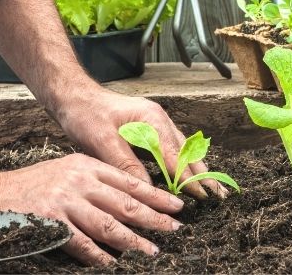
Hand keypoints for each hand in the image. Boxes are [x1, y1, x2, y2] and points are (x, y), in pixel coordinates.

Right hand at [0, 152, 183, 264]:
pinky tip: (113, 264)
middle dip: (154, 217)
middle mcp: (79, 181)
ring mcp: (65, 201)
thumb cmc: (32, 185)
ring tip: (152, 251)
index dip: (155, 195)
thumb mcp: (67, 170)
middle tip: (174, 229)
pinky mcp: (51, 223)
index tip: (176, 206)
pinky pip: (82, 244)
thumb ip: (94, 181)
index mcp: (86, 165)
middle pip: (125, 202)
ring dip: (133, 240)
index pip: (129, 181)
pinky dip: (100, 256)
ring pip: (109, 224)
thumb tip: (127, 200)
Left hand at [58, 88, 227, 198]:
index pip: (175, 155)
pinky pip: (171, 148)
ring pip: (182, 149)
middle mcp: (158, 119)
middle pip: (186, 150)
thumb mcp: (102, 141)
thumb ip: (126, 164)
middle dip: (202, 173)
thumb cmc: (85, 114)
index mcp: (151, 119)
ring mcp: (155, 123)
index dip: (188, 178)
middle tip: (218, 195)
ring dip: (195, 169)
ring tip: (210, 188)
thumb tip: (147, 190)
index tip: (202, 196)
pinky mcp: (148, 128)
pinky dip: (181, 163)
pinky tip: (186, 175)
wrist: (72, 95)